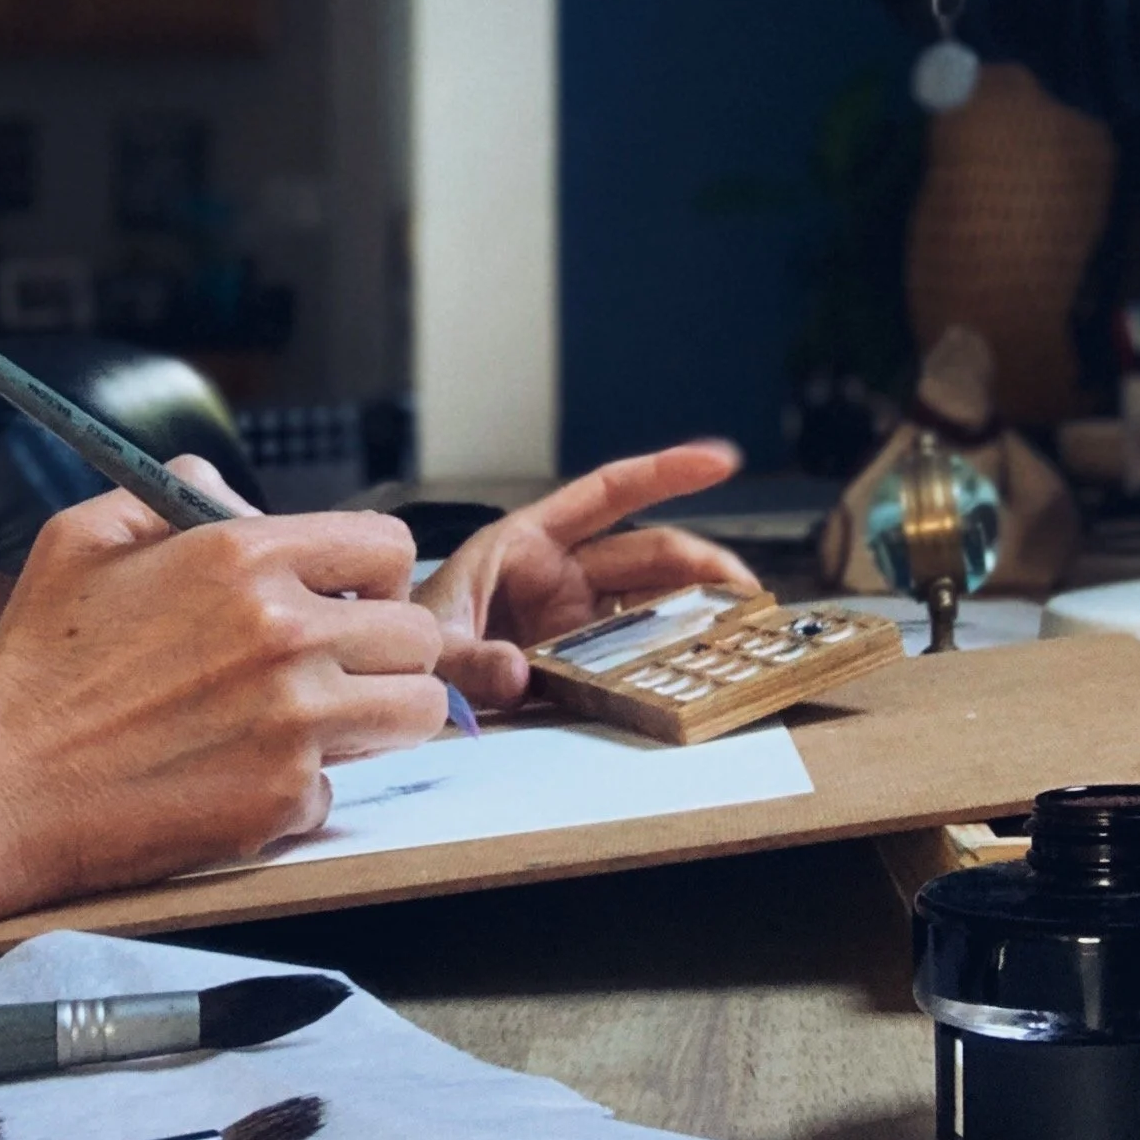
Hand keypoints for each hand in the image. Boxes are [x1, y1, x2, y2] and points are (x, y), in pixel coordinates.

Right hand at [0, 458, 445, 901]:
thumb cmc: (34, 664)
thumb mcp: (83, 536)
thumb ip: (172, 489)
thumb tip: (233, 489)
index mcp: (244, 556)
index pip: (389, 547)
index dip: (374, 574)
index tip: (347, 599)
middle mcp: (285, 633)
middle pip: (418, 635)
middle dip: (386, 649)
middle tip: (335, 667)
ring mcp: (294, 722)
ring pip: (416, 710)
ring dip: (377, 716)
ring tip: (313, 720)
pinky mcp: (283, 798)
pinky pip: (344, 786)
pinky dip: (303, 787)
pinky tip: (241, 775)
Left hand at [413, 443, 758, 710]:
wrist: (391, 679)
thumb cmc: (405, 640)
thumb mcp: (429, 643)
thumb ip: (467, 658)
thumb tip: (518, 673)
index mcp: (524, 542)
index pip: (606, 493)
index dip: (664, 471)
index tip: (722, 460)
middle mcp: (558, 574)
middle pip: (647, 555)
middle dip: (702, 565)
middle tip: (748, 594)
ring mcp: (572, 617)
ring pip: (652, 601)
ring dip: (698, 611)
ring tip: (743, 630)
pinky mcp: (579, 659)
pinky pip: (635, 650)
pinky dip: (670, 654)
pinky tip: (704, 667)